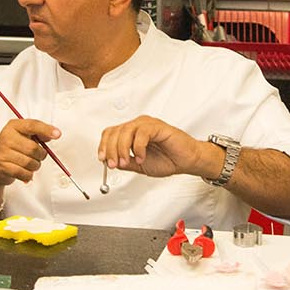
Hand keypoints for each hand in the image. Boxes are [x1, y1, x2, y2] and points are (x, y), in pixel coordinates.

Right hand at [0, 119, 59, 193]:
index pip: (32, 125)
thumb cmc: (11, 150)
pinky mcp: (1, 166)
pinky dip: (28, 175)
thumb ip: (37, 134)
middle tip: (38, 157)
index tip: (57, 134)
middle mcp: (6, 137)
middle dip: (40, 156)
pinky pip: (24, 173)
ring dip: (35, 167)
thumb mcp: (22, 137)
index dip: (46, 129)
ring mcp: (2, 152)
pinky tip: (25, 173)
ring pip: (30, 162)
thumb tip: (52, 135)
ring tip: (30, 165)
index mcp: (13, 126)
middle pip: (33, 148)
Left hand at [98, 116, 215, 179]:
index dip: (104, 146)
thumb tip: (111, 162)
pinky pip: (142, 133)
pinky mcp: (158, 126)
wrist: (186, 161)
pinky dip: (139, 147)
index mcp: (132, 133)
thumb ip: (126, 162)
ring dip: (123, 148)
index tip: (103, 160)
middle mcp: (138, 126)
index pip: (111, 133)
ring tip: (128, 161)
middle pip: (115, 131)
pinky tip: (142, 157)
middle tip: (114, 164)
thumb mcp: (140, 165)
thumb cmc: (168, 160)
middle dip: (111, 150)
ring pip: (126, 130)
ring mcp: (147, 124)